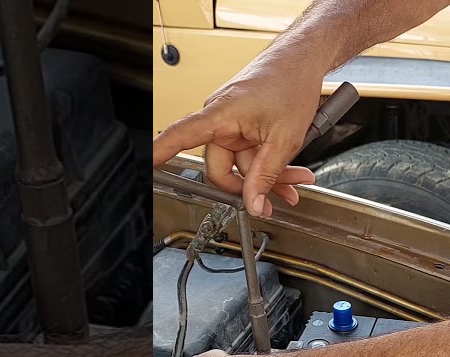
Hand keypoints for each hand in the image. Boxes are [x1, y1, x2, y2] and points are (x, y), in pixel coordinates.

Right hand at [152, 52, 321, 217]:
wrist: (303, 59)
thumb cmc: (291, 81)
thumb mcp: (284, 138)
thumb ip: (266, 175)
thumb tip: (253, 204)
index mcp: (220, 114)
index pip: (180, 136)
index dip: (160, 153)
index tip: (146, 166)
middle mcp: (220, 118)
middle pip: (222, 167)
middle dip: (252, 185)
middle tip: (274, 199)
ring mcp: (233, 122)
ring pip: (243, 163)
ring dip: (270, 176)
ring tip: (295, 181)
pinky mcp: (245, 124)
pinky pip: (252, 153)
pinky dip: (271, 164)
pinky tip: (289, 172)